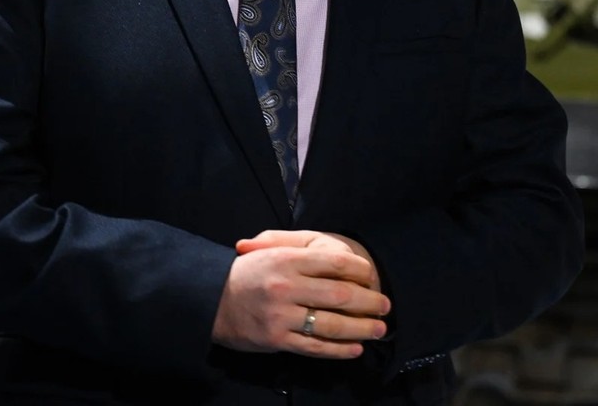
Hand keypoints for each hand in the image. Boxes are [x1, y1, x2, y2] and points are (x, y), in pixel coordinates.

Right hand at [211, 237, 389, 358]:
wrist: (211, 298)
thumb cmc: (246, 271)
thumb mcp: (268, 247)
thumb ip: (299, 247)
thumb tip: (340, 257)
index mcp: (287, 260)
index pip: (335, 263)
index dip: (360, 270)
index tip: (372, 276)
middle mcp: (287, 287)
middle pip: (340, 295)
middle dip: (369, 302)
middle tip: (385, 305)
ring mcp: (282, 316)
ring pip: (332, 325)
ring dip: (361, 328)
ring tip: (378, 329)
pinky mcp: (277, 340)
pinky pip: (315, 347)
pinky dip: (338, 350)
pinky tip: (355, 349)